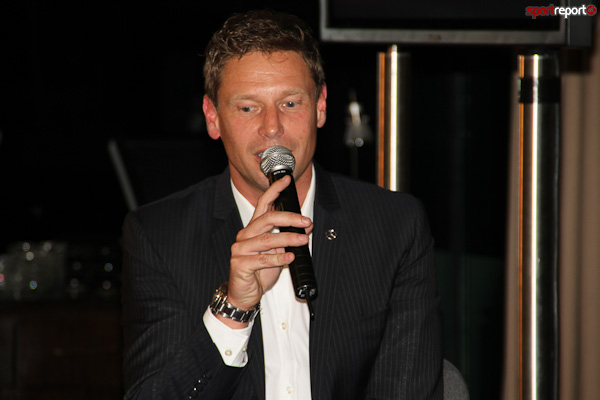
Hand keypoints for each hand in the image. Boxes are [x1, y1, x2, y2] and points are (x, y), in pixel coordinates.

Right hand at [220, 175, 312, 327]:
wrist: (244, 294)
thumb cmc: (259, 272)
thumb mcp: (279, 252)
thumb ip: (289, 238)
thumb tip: (307, 226)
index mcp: (253, 229)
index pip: (263, 204)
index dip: (274, 190)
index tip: (286, 180)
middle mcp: (245, 235)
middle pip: (267, 219)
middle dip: (289, 218)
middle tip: (306, 221)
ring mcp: (241, 249)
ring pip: (267, 239)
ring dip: (288, 239)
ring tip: (304, 240)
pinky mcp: (240, 264)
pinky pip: (263, 259)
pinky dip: (279, 258)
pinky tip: (291, 258)